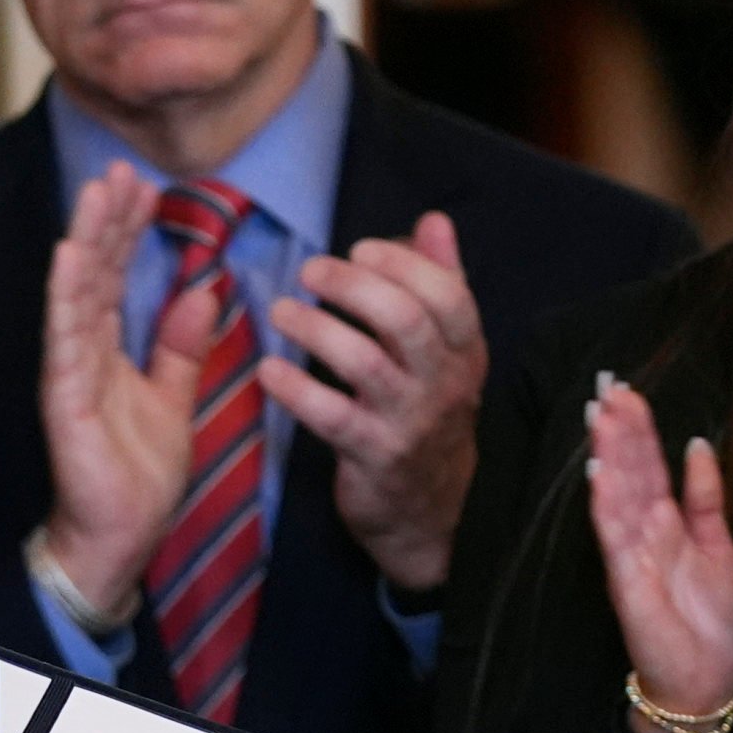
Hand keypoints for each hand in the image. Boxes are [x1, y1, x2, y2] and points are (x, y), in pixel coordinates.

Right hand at [37, 163, 227, 616]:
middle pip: (96, 272)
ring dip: (86, 238)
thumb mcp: (174, 399)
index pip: (117, 276)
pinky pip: (64, 336)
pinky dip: (67, 293)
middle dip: (107, 219)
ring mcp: (69, 370)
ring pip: (76, 292)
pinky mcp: (64, 395)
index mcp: (108, 349)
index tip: (145, 185)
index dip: (129, 230)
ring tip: (97, 190)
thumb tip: (202, 292)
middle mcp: (83, 351)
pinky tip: (70, 254)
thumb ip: (181, 348)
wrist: (121, 536)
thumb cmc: (136, 476)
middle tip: (122, 168)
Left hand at [259, 211, 485, 593]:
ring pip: (364, 362)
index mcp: (464, 351)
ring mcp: (409, 422)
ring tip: (280, 312)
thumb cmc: (427, 415)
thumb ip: (440, 283)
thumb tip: (434, 221)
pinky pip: (331, 417)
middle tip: (309, 270)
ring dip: (315, 329)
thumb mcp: (446, 352)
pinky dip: (296, 390)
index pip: (446, 295)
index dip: (401, 264)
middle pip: (404, 320)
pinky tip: (268, 371)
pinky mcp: (373, 456)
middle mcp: (443, 384)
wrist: (430, 512)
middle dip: (352, 285)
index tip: (358, 249)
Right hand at [582, 378, 732, 721]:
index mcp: (668, 525)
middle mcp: (645, 536)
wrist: (711, 680)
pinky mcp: (627, 583)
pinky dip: (606, 506)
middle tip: (609, 388)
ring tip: (602, 416)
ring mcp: (633, 557)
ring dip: (608, 456)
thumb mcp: (720, 545)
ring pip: (617, 497)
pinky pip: (615, 539)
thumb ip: (706, 498)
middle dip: (620, 432)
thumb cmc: (712, 622)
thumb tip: (698, 445)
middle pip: (629, 474)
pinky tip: (599, 474)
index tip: (631, 394)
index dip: (641, 431)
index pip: (650, 467)